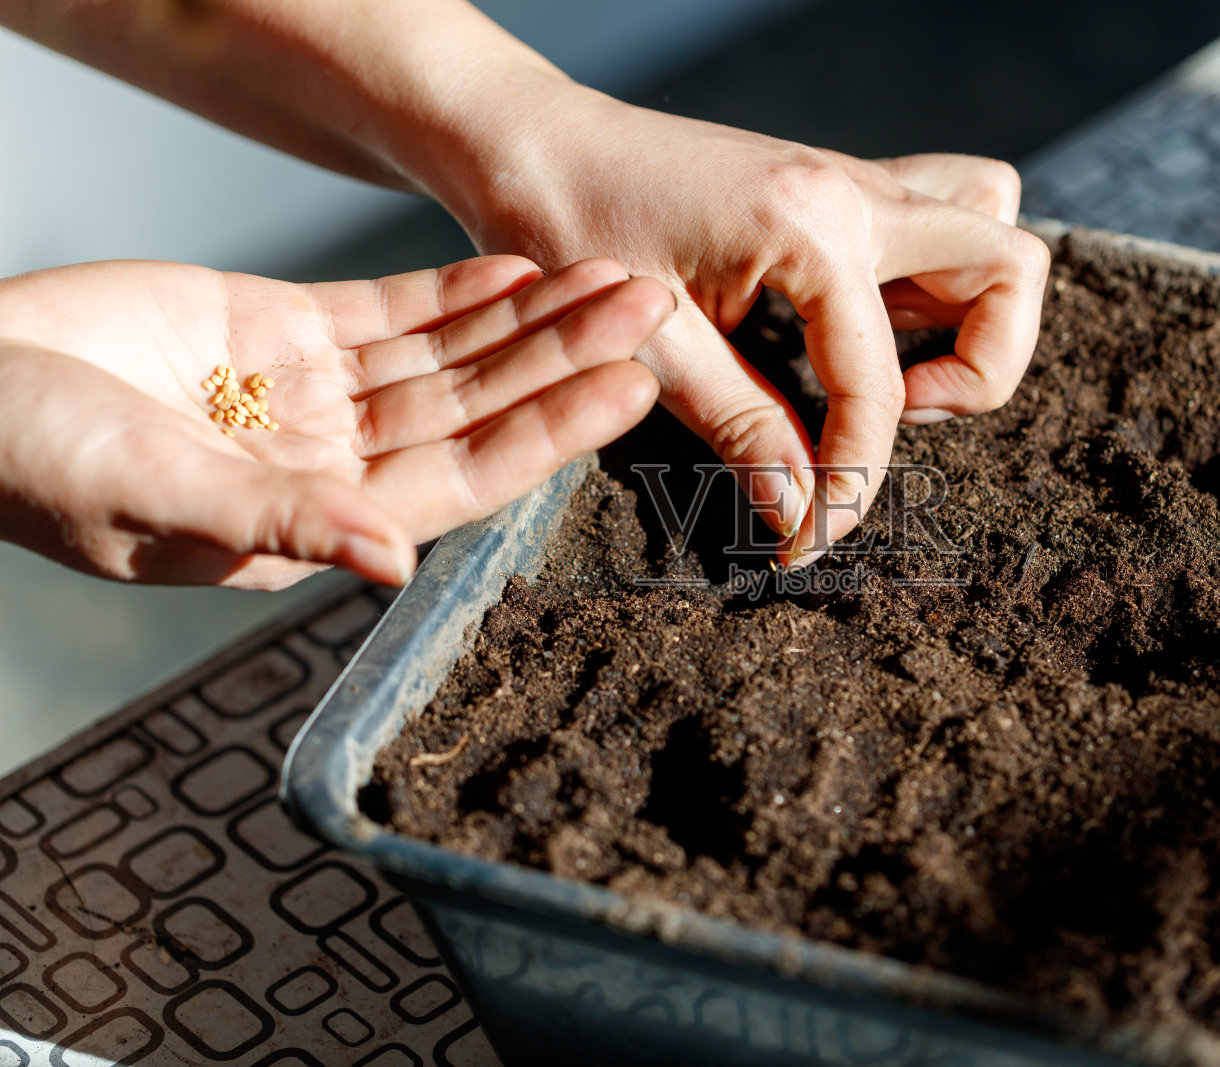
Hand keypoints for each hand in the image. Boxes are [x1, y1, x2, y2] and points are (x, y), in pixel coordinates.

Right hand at [0, 256, 670, 588]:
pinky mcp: (282, 333)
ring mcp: (316, 397)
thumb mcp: (152, 496)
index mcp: (318, 522)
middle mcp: (335, 463)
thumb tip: (390, 564)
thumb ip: (278, 524)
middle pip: (480, 408)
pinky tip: (518, 267)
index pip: (466, 477)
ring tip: (611, 276)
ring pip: (450, 357)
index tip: (632, 385)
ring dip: (532, 319)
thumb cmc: (28, 463)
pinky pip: (391, 314)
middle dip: (568, 359)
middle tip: (655, 308)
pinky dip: (454, 292)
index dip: (552, 433)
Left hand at [430, 81, 1051, 565]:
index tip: (810, 539)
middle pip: (1011, 268)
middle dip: (981, 370)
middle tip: (892, 419)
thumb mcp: (648, 345)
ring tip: (892, 369)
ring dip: (974, 310)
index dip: (855, 479)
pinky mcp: (837, 183)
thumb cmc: (568, 226)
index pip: (879, 383)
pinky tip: (863, 327)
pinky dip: (937, 276)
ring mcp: (853, 177)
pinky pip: (942, 212)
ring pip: (991, 222)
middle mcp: (853, 189)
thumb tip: (804, 513)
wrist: (529, 141)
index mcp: (810, 227)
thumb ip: (741, 427)